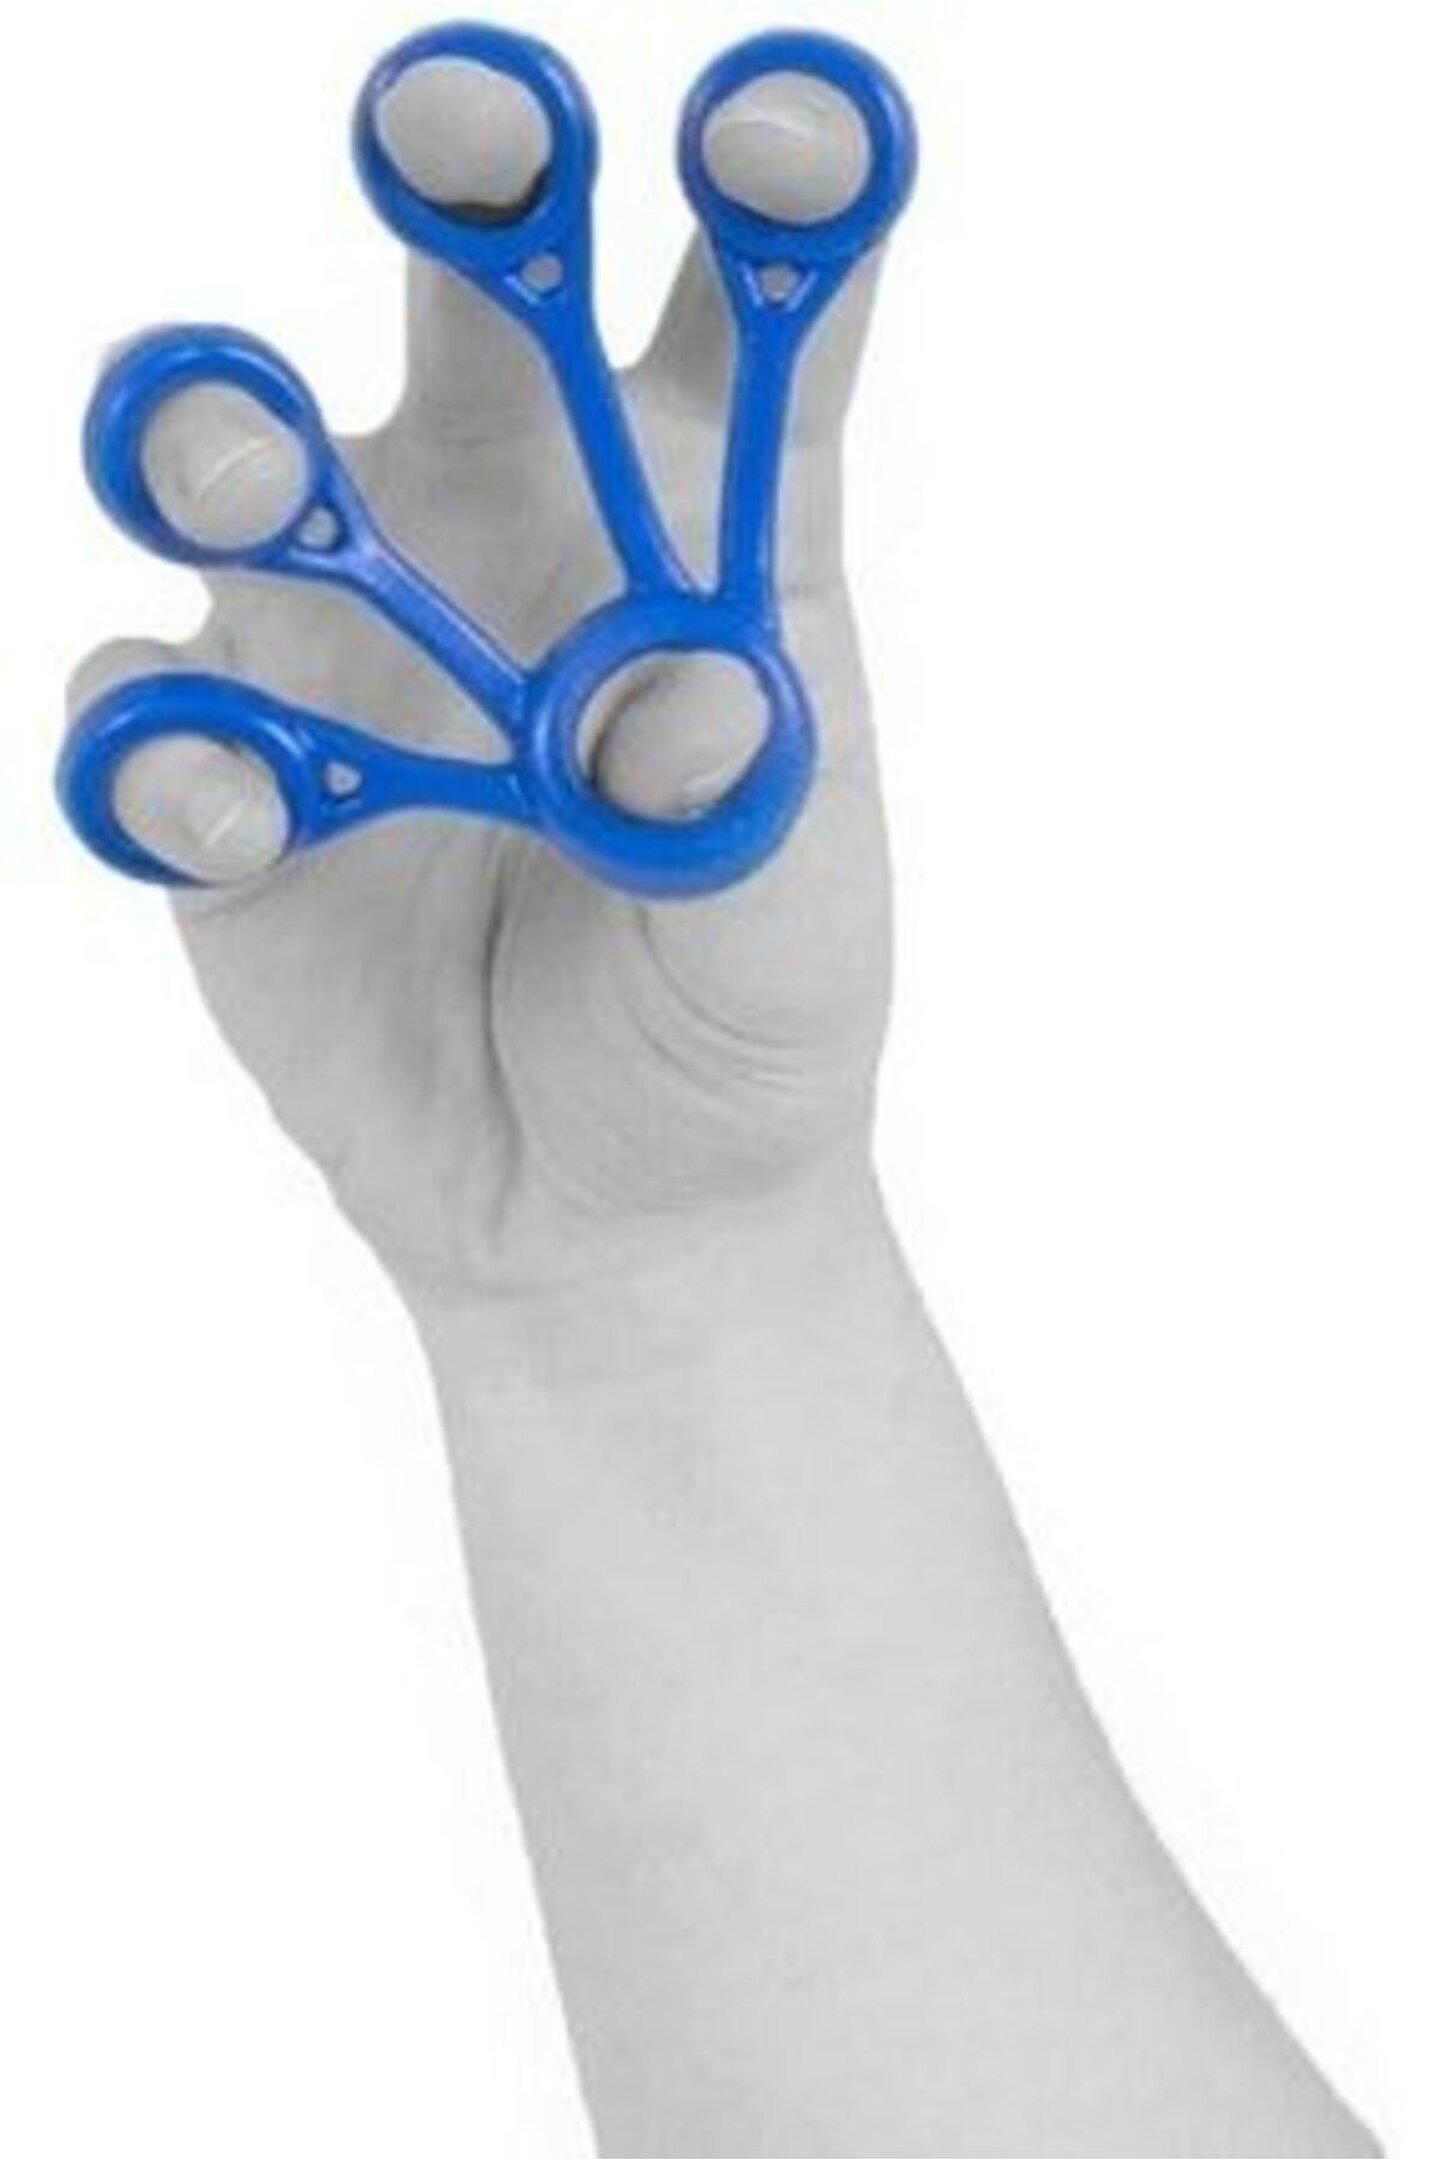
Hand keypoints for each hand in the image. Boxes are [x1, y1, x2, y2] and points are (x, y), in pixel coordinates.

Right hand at [67, 57, 896, 1296]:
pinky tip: (230, 813)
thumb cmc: (740, 1023)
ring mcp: (343, 641)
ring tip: (243, 466)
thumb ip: (747, 804)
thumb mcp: (788, 924)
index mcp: (704, 518)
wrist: (616, 1211)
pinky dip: (166, 754)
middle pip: (468, 273)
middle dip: (455, 166)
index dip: (779, 182)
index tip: (800, 138)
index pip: (754, 300)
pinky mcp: (225, 793)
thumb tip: (670, 707)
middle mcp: (509, 521)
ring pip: (229, 447)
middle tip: (459, 128)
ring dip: (213, 426)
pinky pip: (145, 724)